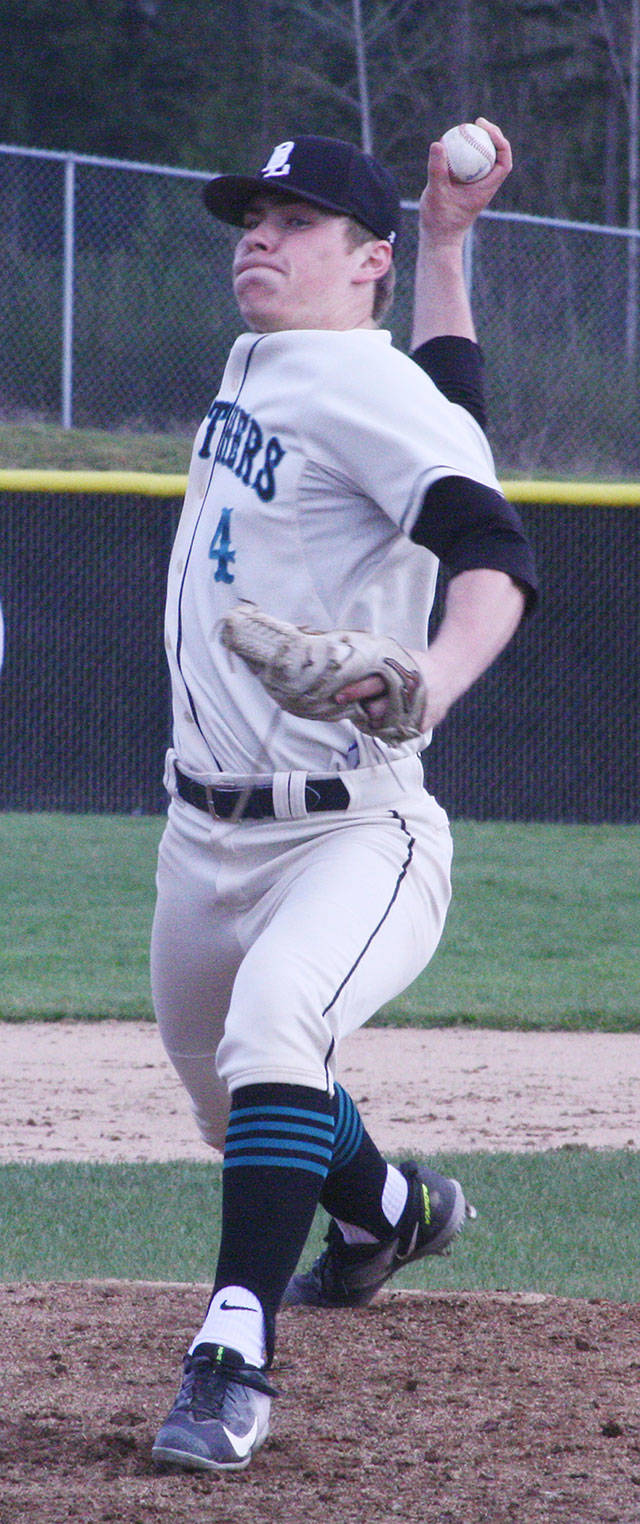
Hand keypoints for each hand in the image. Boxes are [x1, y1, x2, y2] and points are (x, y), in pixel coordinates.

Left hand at [336, 652, 448, 734]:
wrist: (450, 672)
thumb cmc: (416, 663)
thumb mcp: (398, 655)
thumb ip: (376, 659)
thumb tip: (342, 657)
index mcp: (401, 676)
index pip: (372, 686)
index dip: (353, 691)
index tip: (338, 695)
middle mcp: (409, 696)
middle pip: (376, 711)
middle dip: (363, 710)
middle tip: (355, 708)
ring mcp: (416, 714)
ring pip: (384, 727)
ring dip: (372, 722)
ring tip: (368, 715)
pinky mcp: (419, 727)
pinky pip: (395, 734)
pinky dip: (386, 729)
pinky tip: (383, 721)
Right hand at [419, 118, 512, 248]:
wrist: (438, 239)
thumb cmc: (439, 221)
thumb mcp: (435, 194)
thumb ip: (437, 170)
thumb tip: (438, 143)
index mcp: (486, 189)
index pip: (503, 161)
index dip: (500, 141)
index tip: (485, 129)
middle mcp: (485, 186)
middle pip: (496, 156)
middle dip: (491, 135)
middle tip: (476, 122)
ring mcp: (476, 186)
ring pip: (483, 159)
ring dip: (478, 142)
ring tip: (465, 129)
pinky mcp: (465, 187)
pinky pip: (469, 165)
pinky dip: (464, 153)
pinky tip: (450, 144)